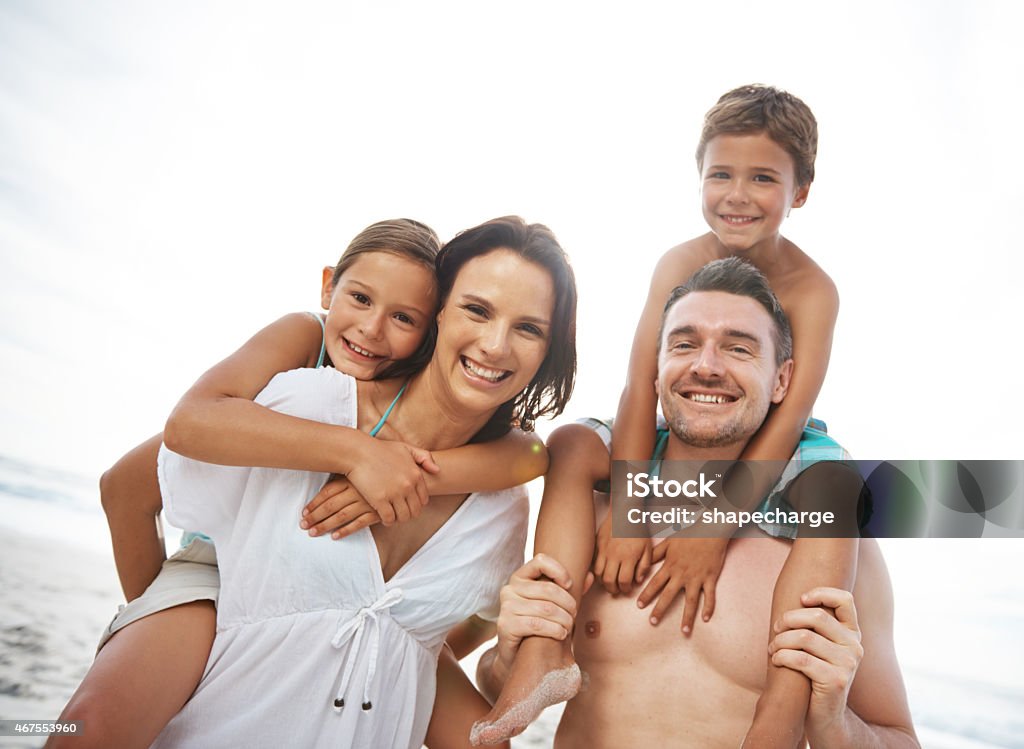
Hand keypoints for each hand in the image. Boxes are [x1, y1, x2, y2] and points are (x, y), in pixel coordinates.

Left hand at [301, 475, 380, 538]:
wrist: (406, 476)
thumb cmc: (379, 471)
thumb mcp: (361, 469)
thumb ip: (345, 476)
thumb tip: (325, 485)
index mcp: (351, 479)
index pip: (327, 493)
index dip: (314, 503)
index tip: (304, 513)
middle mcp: (356, 490)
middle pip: (330, 506)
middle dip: (315, 516)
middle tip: (303, 526)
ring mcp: (367, 502)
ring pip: (341, 516)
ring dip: (326, 525)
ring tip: (314, 533)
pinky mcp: (377, 512)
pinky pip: (359, 524)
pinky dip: (346, 531)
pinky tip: (335, 536)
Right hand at [345, 438, 438, 525]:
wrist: (358, 452)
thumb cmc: (380, 449)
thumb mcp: (406, 448)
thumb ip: (424, 457)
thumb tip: (437, 470)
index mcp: (416, 474)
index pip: (423, 499)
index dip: (416, 504)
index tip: (408, 505)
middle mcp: (408, 485)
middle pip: (415, 511)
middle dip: (408, 514)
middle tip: (399, 513)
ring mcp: (395, 493)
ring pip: (404, 517)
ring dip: (398, 519)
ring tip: (392, 516)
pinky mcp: (380, 500)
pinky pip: (389, 519)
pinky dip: (387, 521)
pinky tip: (383, 517)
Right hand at [494, 554, 576, 672]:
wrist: (516, 655)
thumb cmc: (537, 625)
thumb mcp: (551, 604)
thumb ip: (568, 590)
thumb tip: (590, 575)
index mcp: (519, 577)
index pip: (540, 561)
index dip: (559, 570)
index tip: (569, 584)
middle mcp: (509, 589)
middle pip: (548, 589)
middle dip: (568, 603)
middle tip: (574, 614)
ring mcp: (506, 607)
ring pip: (546, 608)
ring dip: (564, 620)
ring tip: (569, 627)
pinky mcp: (505, 624)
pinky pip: (537, 624)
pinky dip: (554, 630)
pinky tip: (561, 634)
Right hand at [592, 513, 651, 594]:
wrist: (624, 511)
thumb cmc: (638, 529)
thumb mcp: (648, 548)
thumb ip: (644, 566)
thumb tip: (637, 580)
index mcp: (628, 556)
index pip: (623, 581)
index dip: (625, 589)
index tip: (627, 589)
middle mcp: (614, 555)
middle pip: (608, 580)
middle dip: (612, 589)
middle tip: (617, 589)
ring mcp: (603, 550)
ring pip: (598, 573)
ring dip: (603, 581)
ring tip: (609, 581)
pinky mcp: (597, 545)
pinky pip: (593, 562)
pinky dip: (597, 570)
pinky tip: (603, 570)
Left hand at [636, 536, 727, 632]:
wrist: (710, 529)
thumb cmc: (689, 534)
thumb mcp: (668, 542)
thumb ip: (656, 554)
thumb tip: (643, 562)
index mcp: (670, 566)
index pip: (655, 583)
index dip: (646, 595)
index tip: (639, 605)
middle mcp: (682, 574)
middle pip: (669, 595)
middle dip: (660, 609)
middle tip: (653, 622)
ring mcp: (697, 577)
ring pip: (691, 601)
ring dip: (687, 617)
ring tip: (684, 631)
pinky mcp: (710, 578)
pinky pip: (710, 596)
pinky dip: (709, 608)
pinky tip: (706, 619)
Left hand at [768, 587, 863, 739]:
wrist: (826, 718)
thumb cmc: (815, 676)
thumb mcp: (822, 648)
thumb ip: (817, 627)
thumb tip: (794, 597)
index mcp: (853, 634)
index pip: (845, 599)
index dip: (821, 593)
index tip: (801, 599)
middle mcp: (855, 647)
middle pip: (817, 616)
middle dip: (789, 619)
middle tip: (776, 629)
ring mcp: (847, 664)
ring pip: (804, 637)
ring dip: (780, 640)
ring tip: (772, 648)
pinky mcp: (835, 680)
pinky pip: (799, 658)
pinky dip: (781, 656)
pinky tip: (775, 660)